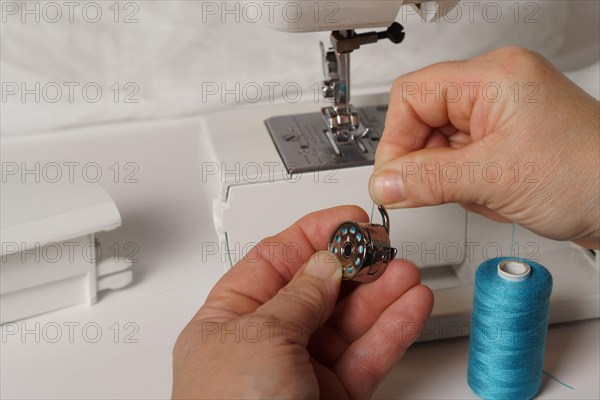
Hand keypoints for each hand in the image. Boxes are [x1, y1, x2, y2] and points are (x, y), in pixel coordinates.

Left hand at [172, 206, 432, 398]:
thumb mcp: (258, 338)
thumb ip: (298, 295)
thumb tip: (325, 261)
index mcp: (229, 322)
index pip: (274, 261)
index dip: (312, 236)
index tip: (347, 220)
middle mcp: (265, 344)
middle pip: (318, 288)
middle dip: (354, 264)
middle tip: (383, 244)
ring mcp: (302, 372)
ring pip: (349, 321)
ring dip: (381, 293)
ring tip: (405, 271)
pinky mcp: (335, 398)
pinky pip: (368, 355)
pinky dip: (392, 330)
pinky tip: (410, 305)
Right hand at [369, 46, 598, 247]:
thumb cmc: (592, 174)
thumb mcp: (495, 178)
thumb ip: (428, 180)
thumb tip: (383, 184)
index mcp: (492, 77)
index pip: (412, 95)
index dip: (396, 138)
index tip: (392, 178)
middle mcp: (495, 90)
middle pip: (423, 121)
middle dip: (428, 163)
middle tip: (435, 192)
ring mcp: (500, 117)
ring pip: (439, 147)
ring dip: (451, 179)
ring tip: (485, 193)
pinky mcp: (505, 143)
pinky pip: (461, 162)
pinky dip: (468, 186)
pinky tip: (495, 195)